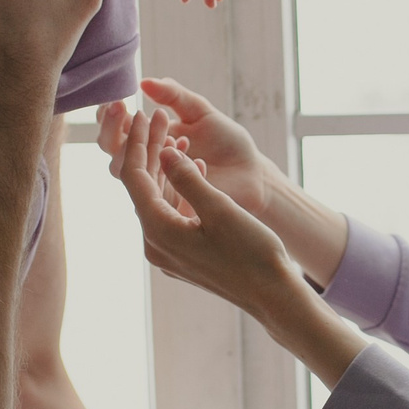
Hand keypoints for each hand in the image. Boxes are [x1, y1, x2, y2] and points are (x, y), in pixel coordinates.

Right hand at [97, 76, 275, 215]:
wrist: (251, 173)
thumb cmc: (226, 142)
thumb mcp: (200, 111)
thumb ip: (174, 96)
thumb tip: (144, 82)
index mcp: (149, 134)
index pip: (116, 124)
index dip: (109, 113)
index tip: (118, 100)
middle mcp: (145, 158)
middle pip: (110, 147)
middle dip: (111, 128)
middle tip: (122, 109)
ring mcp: (153, 181)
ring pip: (123, 169)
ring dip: (137, 146)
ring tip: (166, 132)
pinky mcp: (165, 202)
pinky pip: (150, 186)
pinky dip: (163, 164)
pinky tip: (184, 148)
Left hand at [115, 108, 299, 314]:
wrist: (273, 296)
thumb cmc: (252, 254)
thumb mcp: (220, 210)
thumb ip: (187, 180)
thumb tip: (163, 152)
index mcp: (159, 232)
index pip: (134, 178)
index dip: (139, 142)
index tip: (146, 113)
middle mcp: (155, 245)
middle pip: (142, 188)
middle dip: (151, 151)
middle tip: (160, 117)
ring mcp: (168, 253)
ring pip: (157, 201)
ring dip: (166, 170)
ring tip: (180, 139)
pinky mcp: (183, 256)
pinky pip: (172, 215)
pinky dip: (179, 191)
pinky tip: (195, 171)